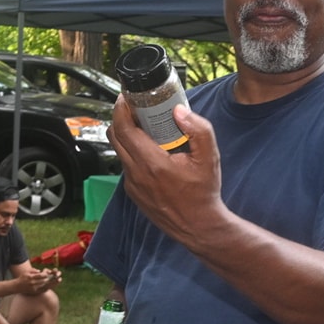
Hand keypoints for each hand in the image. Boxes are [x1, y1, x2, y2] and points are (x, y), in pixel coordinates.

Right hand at [22, 266, 57, 293]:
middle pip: (44, 281)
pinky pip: (43, 290)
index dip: (46, 274)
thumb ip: (33, 270)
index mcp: (31, 277)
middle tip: (58, 277)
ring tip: (58, 281)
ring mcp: (34, 288)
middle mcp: (33, 283)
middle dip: (52, 279)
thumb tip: (40, 271)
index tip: (51, 273)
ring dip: (52, 284)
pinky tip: (52, 286)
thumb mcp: (26, 272)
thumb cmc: (22, 278)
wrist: (17, 287)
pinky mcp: (35, 292)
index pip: (40, 276)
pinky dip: (48, 288)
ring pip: (45, 286)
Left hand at [108, 98, 223, 243]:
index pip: (123, 129)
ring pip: (119, 151)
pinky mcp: (133, 192)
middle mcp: (136, 174)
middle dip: (121, 118)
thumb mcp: (209, 157)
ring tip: (146, 128)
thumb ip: (198, 129)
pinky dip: (133, 153)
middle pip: (114, 137)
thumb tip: (179, 111)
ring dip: (127, 136)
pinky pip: (127, 165)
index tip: (126, 97)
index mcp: (152, 163)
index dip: (121, 108)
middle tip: (135, 108)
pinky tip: (151, 151)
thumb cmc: (203, 193)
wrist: (199, 226)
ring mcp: (132, 185)